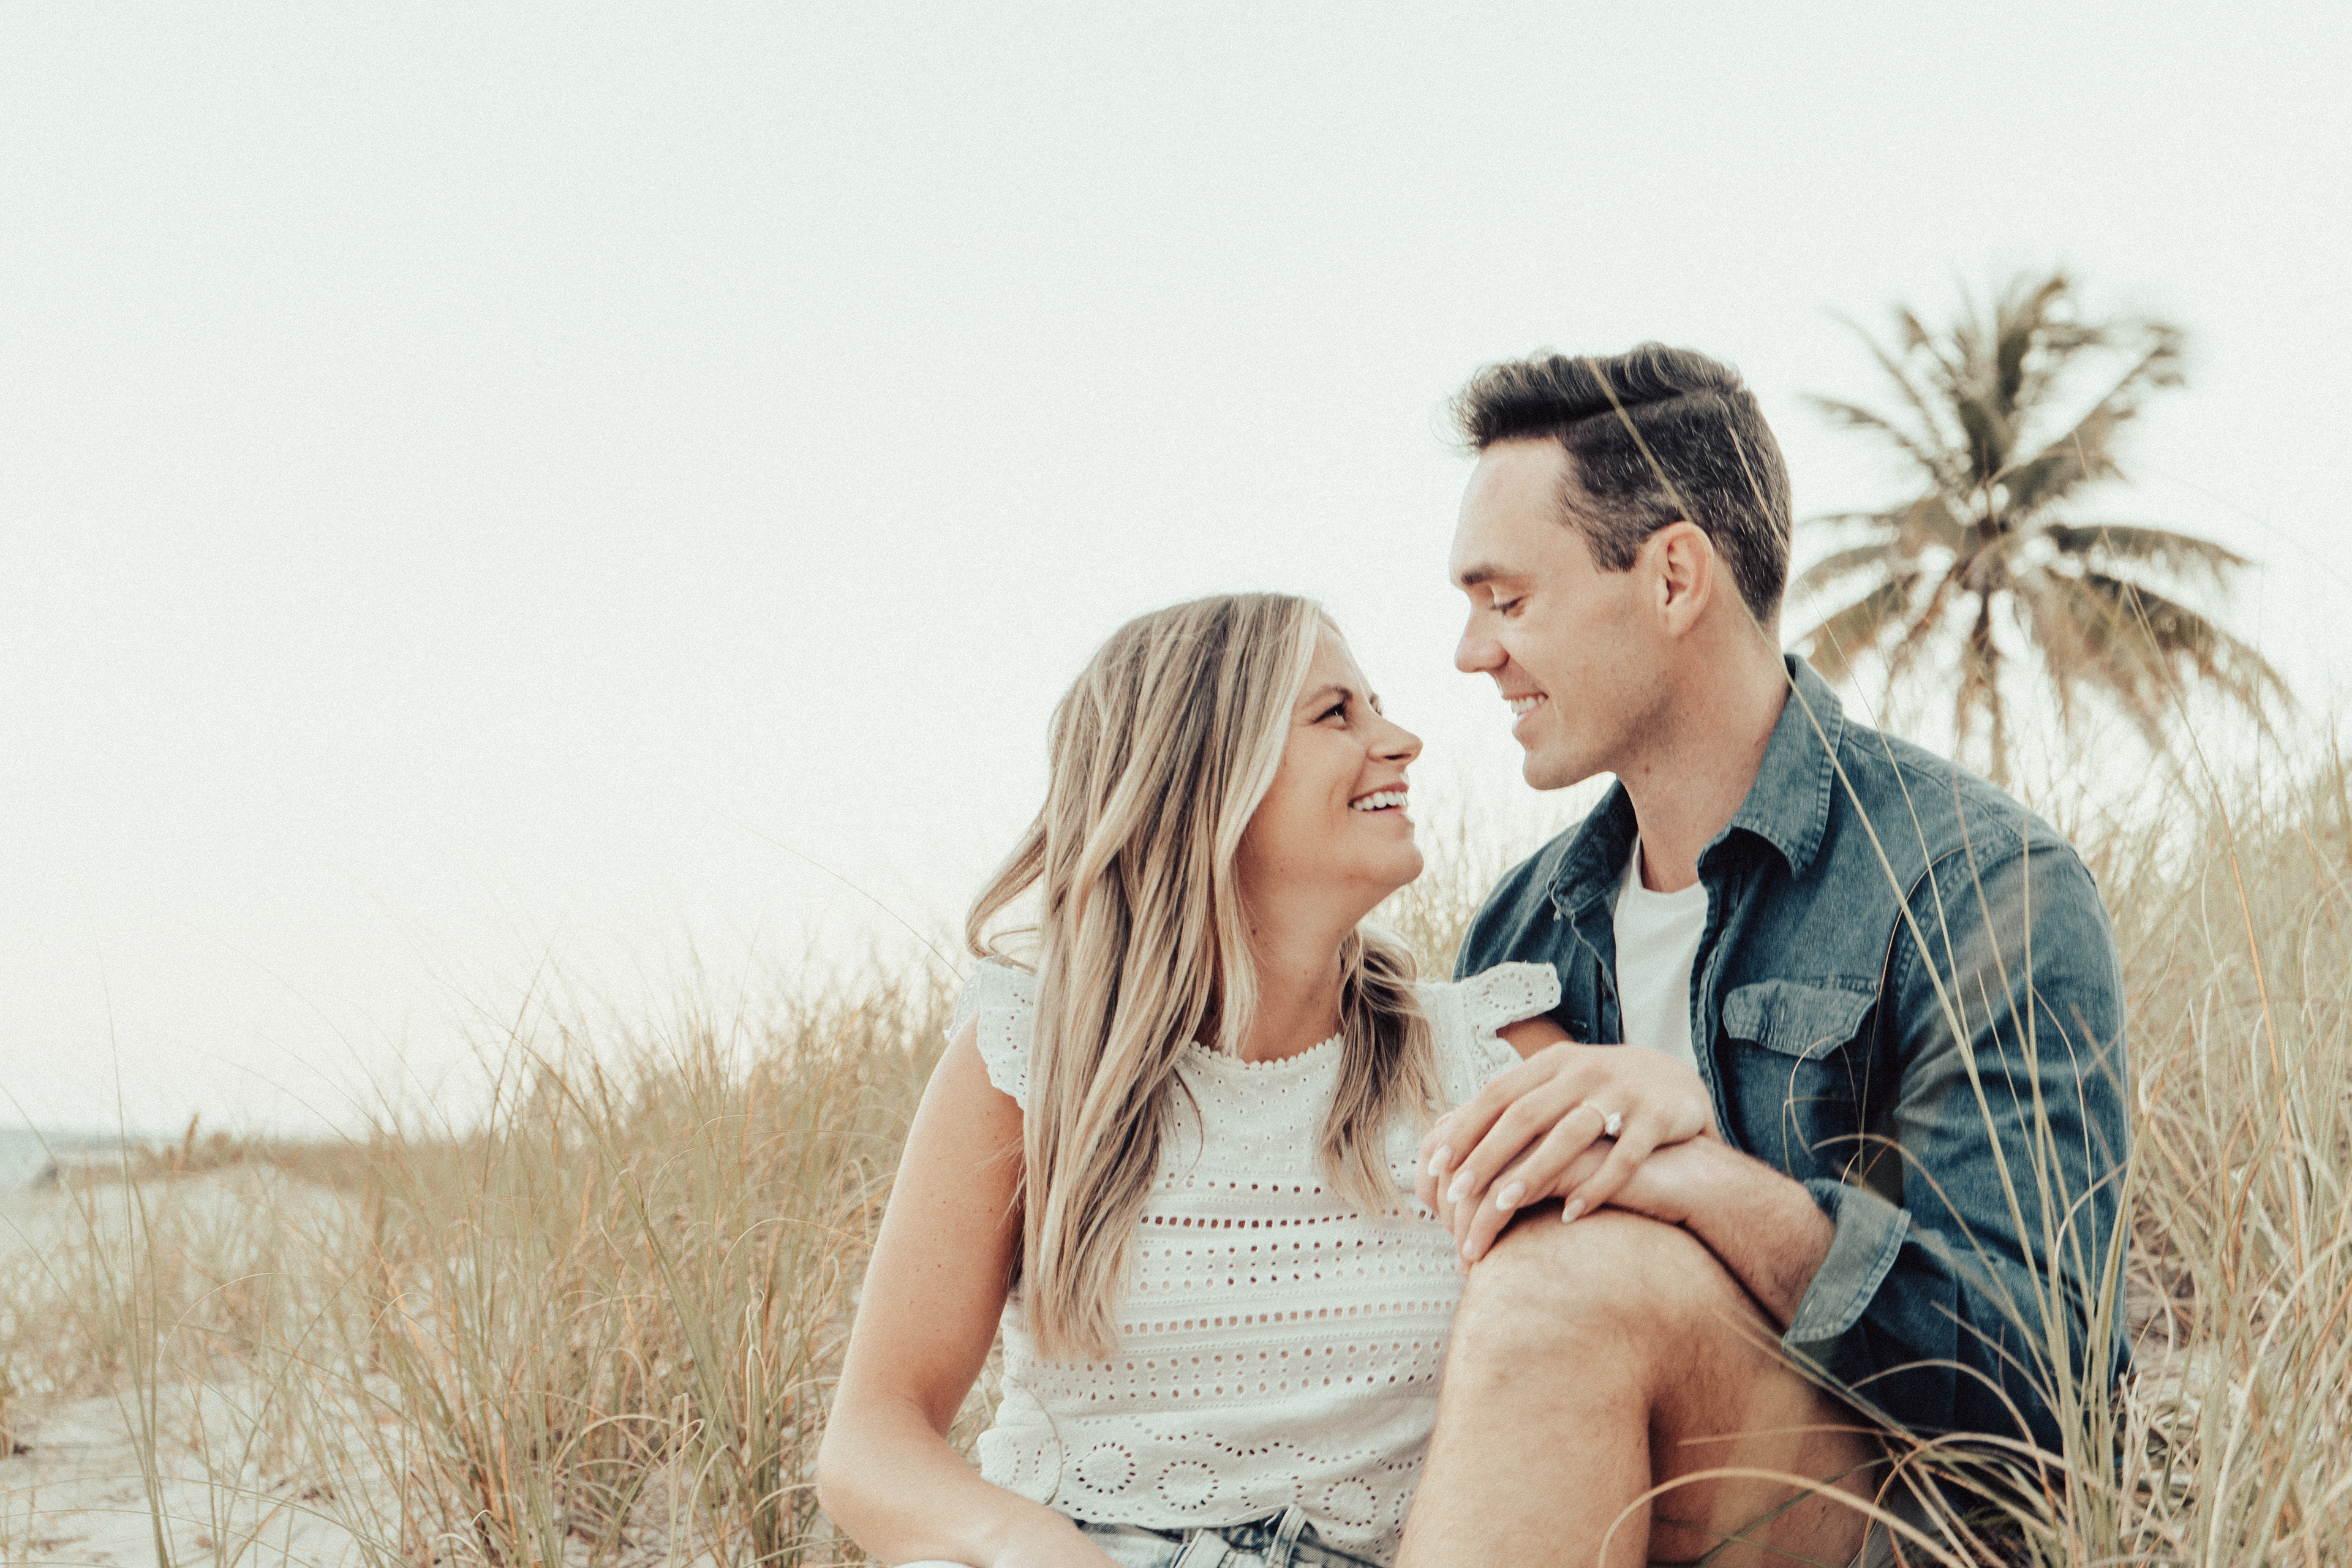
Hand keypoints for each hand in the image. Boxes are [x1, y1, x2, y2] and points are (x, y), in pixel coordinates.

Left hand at [1416, 1038, 1717, 1247]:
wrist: (1680, 1087)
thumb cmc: (1601, 1097)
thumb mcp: (1557, 1086)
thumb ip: (1509, 1105)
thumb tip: (1441, 1131)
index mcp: (1553, 1063)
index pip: (1498, 1094)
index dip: (1465, 1128)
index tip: (1435, 1164)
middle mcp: (1584, 1072)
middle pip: (1525, 1115)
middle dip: (1487, 1155)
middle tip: (1456, 1193)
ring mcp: (1623, 1093)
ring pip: (1570, 1134)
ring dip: (1534, 1171)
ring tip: (1504, 1206)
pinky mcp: (1657, 1119)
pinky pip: (1624, 1156)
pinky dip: (1597, 1186)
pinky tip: (1571, 1214)